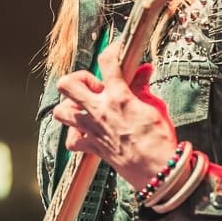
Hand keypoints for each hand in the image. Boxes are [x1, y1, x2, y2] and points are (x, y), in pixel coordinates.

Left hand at [52, 41, 179, 191]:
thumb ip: (144, 88)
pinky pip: (71, 140)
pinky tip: (85, 131)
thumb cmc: (160, 140)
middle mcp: (99, 111)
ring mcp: (92, 130)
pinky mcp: (92, 147)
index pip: (107, 61)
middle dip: (78, 79)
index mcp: (118, 97)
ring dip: (70, 106)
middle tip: (95, 86)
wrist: (156, 171)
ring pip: (61, 111)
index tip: (116, 50)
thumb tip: (144, 71)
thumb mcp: (156, 107)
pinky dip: (75, 135)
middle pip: (67, 83)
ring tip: (85, 107)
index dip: (112, 49)